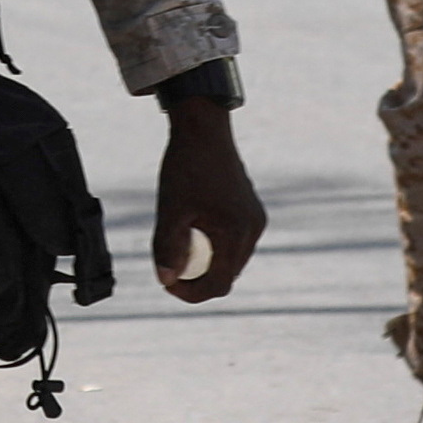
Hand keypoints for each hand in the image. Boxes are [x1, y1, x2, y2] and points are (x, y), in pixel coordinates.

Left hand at [148, 90, 264, 300]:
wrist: (204, 129)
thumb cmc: (185, 167)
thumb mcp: (170, 210)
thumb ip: (167, 248)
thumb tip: (166, 280)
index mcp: (235, 232)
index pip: (218, 284)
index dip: (191, 292)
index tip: (167, 284)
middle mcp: (252, 230)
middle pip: (227, 276)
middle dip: (199, 280)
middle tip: (169, 271)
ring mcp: (255, 220)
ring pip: (232, 260)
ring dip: (208, 264)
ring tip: (179, 251)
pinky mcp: (253, 212)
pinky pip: (236, 243)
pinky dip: (216, 247)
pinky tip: (194, 234)